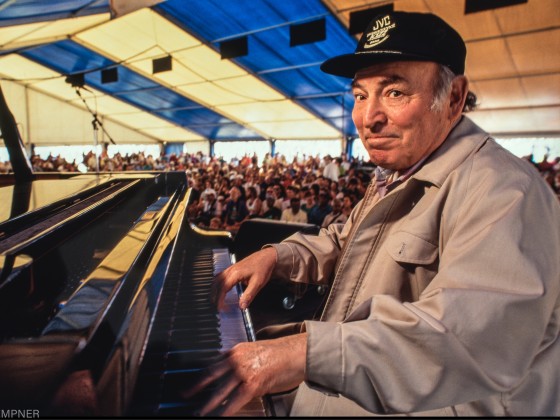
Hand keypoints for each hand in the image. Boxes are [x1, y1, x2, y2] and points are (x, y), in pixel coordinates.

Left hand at [182, 333, 306, 415]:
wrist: (296, 353)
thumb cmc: (282, 354)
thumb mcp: (256, 353)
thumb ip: (242, 362)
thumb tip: (233, 377)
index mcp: (236, 351)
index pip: (214, 363)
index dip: (202, 374)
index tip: (194, 380)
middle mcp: (237, 359)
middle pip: (211, 375)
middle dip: (196, 386)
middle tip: (185, 394)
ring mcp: (244, 371)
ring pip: (220, 390)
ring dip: (208, 403)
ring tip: (200, 411)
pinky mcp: (252, 384)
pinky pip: (235, 400)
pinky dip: (226, 410)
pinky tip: (220, 415)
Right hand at [211, 247, 276, 309]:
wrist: (266, 257)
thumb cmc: (263, 268)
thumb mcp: (258, 283)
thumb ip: (249, 295)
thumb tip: (242, 306)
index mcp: (236, 274)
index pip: (223, 288)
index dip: (219, 299)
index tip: (219, 308)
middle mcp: (231, 270)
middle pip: (217, 284)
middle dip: (214, 296)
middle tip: (216, 307)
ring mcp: (230, 268)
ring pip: (217, 279)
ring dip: (214, 290)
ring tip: (215, 300)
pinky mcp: (232, 268)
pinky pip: (220, 276)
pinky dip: (217, 284)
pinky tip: (218, 289)